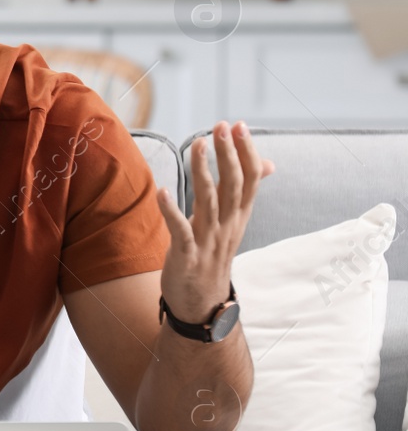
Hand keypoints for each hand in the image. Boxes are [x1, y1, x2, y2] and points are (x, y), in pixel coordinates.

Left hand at [157, 120, 274, 323]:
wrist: (202, 305)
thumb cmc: (213, 257)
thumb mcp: (232, 223)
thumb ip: (242, 192)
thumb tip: (268, 163)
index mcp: (238, 217)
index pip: (250, 179)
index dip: (246, 152)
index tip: (238, 125)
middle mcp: (228, 226)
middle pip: (233, 185)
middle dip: (229, 154)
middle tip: (222, 126)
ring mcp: (208, 241)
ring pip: (210, 202)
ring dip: (204, 172)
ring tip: (197, 145)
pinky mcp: (187, 256)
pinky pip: (181, 231)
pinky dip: (171, 211)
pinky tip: (162, 191)